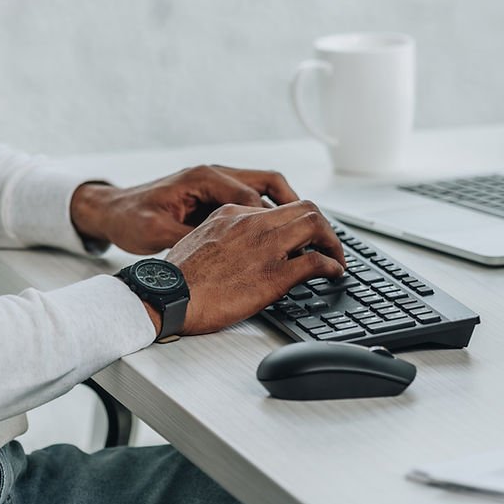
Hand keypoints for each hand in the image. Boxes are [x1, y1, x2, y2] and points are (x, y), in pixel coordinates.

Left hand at [70, 164, 299, 254]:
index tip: (296, 242)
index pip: (254, 194)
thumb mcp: (158, 233)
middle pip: (269, 182)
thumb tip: (227, 250)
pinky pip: (250, 199)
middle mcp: (214, 175)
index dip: (277, 219)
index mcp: (204, 178)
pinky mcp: (213, 196)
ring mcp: (215, 183)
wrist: (110, 210)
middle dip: (295, 205)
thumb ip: (193, 237)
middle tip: (314, 232)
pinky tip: (274, 239)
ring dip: (284, 209)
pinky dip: (267, 215)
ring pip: (263, 189)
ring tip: (303, 236)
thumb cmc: (131, 219)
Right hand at [163, 201, 346, 335]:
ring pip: (315, 225)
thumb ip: (223, 235)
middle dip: (323, 226)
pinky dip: (331, 266)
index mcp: (232, 213)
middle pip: (304, 208)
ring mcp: (264, 248)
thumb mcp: (199, 239)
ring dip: (333, 243)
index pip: (277, 208)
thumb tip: (240, 247)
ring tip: (336, 259)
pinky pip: (314, 262)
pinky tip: (333, 274)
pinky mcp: (272, 276)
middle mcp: (251, 224)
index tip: (302, 238)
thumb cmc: (177, 277)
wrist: (168, 296)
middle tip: (328, 245)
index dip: (296, 223)